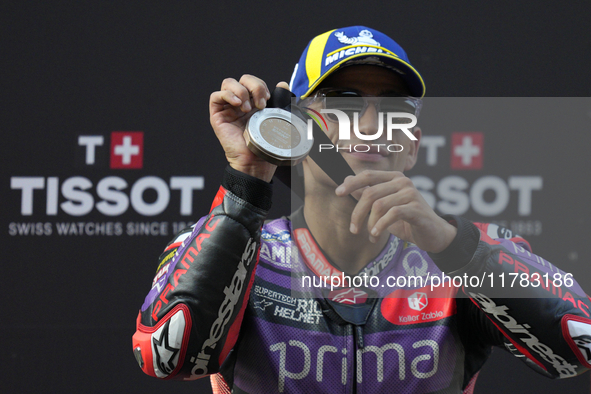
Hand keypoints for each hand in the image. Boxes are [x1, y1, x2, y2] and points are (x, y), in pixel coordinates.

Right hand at [209, 75, 289, 181]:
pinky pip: (215, 96)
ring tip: (247, 109)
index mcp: (253, 103)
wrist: (256, 161)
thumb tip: (282, 84)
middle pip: (241, 79)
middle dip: (253, 86)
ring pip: (228, 84)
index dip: (260, 85)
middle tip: (260, 104)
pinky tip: (237, 104)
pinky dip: (227, 95)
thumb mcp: (277, 118)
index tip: (267, 99)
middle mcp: (240, 104)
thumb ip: (280, 100)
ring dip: (240, 91)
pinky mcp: (218, 116)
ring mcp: (228, 109)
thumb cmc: (266, 144)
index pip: (252, 82)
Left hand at [335, 170, 456, 252]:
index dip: (351, 183)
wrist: (432, 235)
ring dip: (370, 224)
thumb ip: (367, 193)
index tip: (338, 193)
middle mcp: (403, 182)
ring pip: (379, 205)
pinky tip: (376, 234)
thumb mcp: (383, 207)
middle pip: (370, 193)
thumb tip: (346, 180)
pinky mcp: (416, 208)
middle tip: (354, 229)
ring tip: (370, 236)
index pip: (368, 175)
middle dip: (358, 213)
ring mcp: (411, 194)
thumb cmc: (406, 220)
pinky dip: (380, 225)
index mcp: (394, 178)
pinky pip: (392, 214)